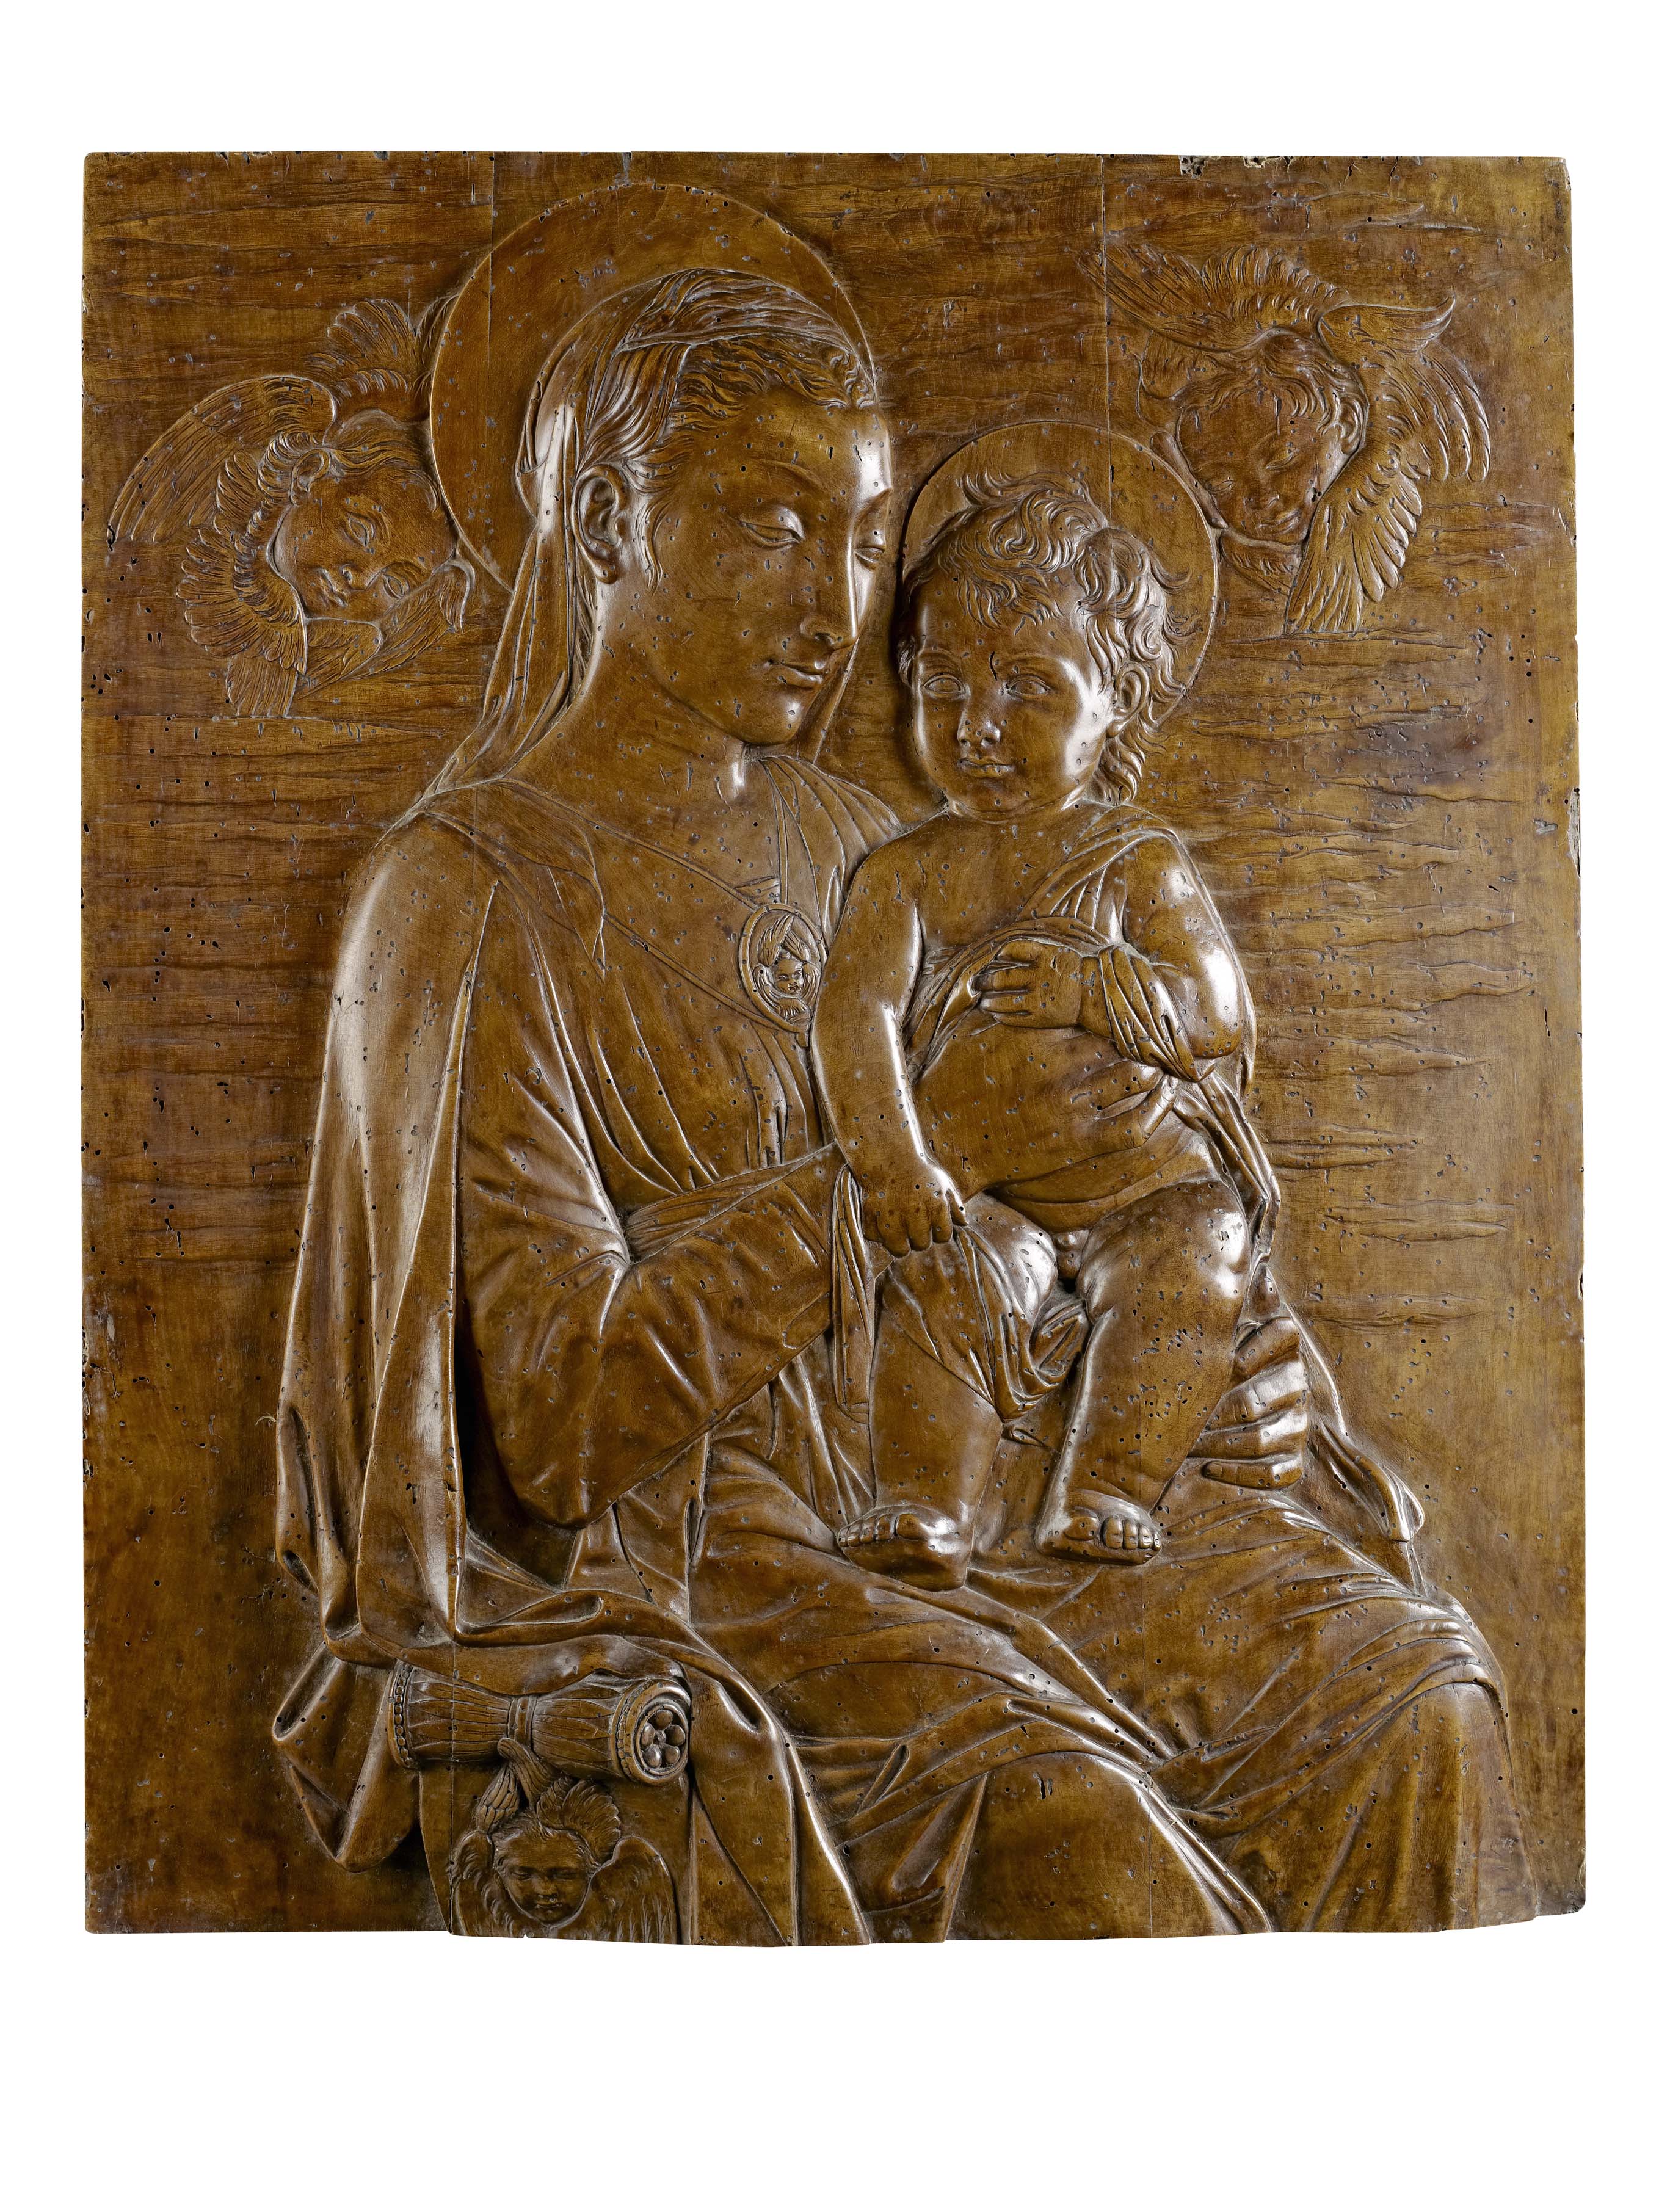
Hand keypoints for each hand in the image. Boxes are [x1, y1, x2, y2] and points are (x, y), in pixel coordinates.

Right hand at [857, 1151, 964, 1256]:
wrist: (889, 1155)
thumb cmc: (919, 1171)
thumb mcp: (943, 1183)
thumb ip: (955, 1206)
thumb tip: (964, 1224)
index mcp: (935, 1206)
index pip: (943, 1237)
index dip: (939, 1231)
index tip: (932, 1224)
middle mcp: (914, 1214)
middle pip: (922, 1245)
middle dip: (920, 1237)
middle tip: (915, 1225)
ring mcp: (891, 1217)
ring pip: (899, 1249)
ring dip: (901, 1243)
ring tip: (900, 1232)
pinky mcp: (871, 1216)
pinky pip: (875, 1238)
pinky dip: (877, 1233)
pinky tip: (882, 1220)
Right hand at [914, 1021, 1163, 1195]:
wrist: (941, 1139)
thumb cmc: (951, 1080)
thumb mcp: (972, 1028)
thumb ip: (1002, 1002)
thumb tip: (1012, 970)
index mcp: (1040, 1035)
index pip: (1097, 1010)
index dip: (1116, 1006)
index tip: (1124, 1003)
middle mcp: (1061, 1068)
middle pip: (1126, 1041)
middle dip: (1141, 1035)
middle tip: (1153, 1032)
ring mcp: (1073, 1107)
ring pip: (1137, 1078)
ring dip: (1153, 1067)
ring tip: (1160, 1060)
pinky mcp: (1079, 1144)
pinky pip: (1135, 1127)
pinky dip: (1158, 1109)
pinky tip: (1166, 1095)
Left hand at [972, 935, 1091, 1027]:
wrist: (1096, 995)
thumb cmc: (1074, 970)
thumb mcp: (1058, 951)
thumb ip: (1032, 949)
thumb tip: (1001, 950)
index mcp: (1045, 957)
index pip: (1012, 950)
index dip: (998, 954)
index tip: (991, 957)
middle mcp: (1040, 977)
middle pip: (1002, 978)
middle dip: (984, 981)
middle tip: (976, 983)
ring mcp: (1040, 999)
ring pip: (1004, 1001)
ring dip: (988, 1001)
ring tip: (982, 1001)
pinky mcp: (1042, 1018)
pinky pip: (1014, 1018)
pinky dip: (1001, 1015)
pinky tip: (994, 1013)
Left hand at [1196, 1313, 1310, 1487]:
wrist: (1234, 1404)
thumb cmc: (1218, 1352)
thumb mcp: (1228, 1320)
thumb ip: (1241, 1300)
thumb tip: (1258, 1271)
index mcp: (1283, 1341)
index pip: (1283, 1334)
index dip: (1251, 1350)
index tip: (1224, 1363)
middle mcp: (1297, 1382)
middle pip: (1256, 1401)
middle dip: (1213, 1412)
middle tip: (1179, 1418)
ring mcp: (1299, 1423)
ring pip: (1261, 1440)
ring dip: (1217, 1445)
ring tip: (1184, 1445)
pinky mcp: (1296, 1459)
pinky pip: (1277, 1473)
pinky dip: (1240, 1474)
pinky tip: (1209, 1467)